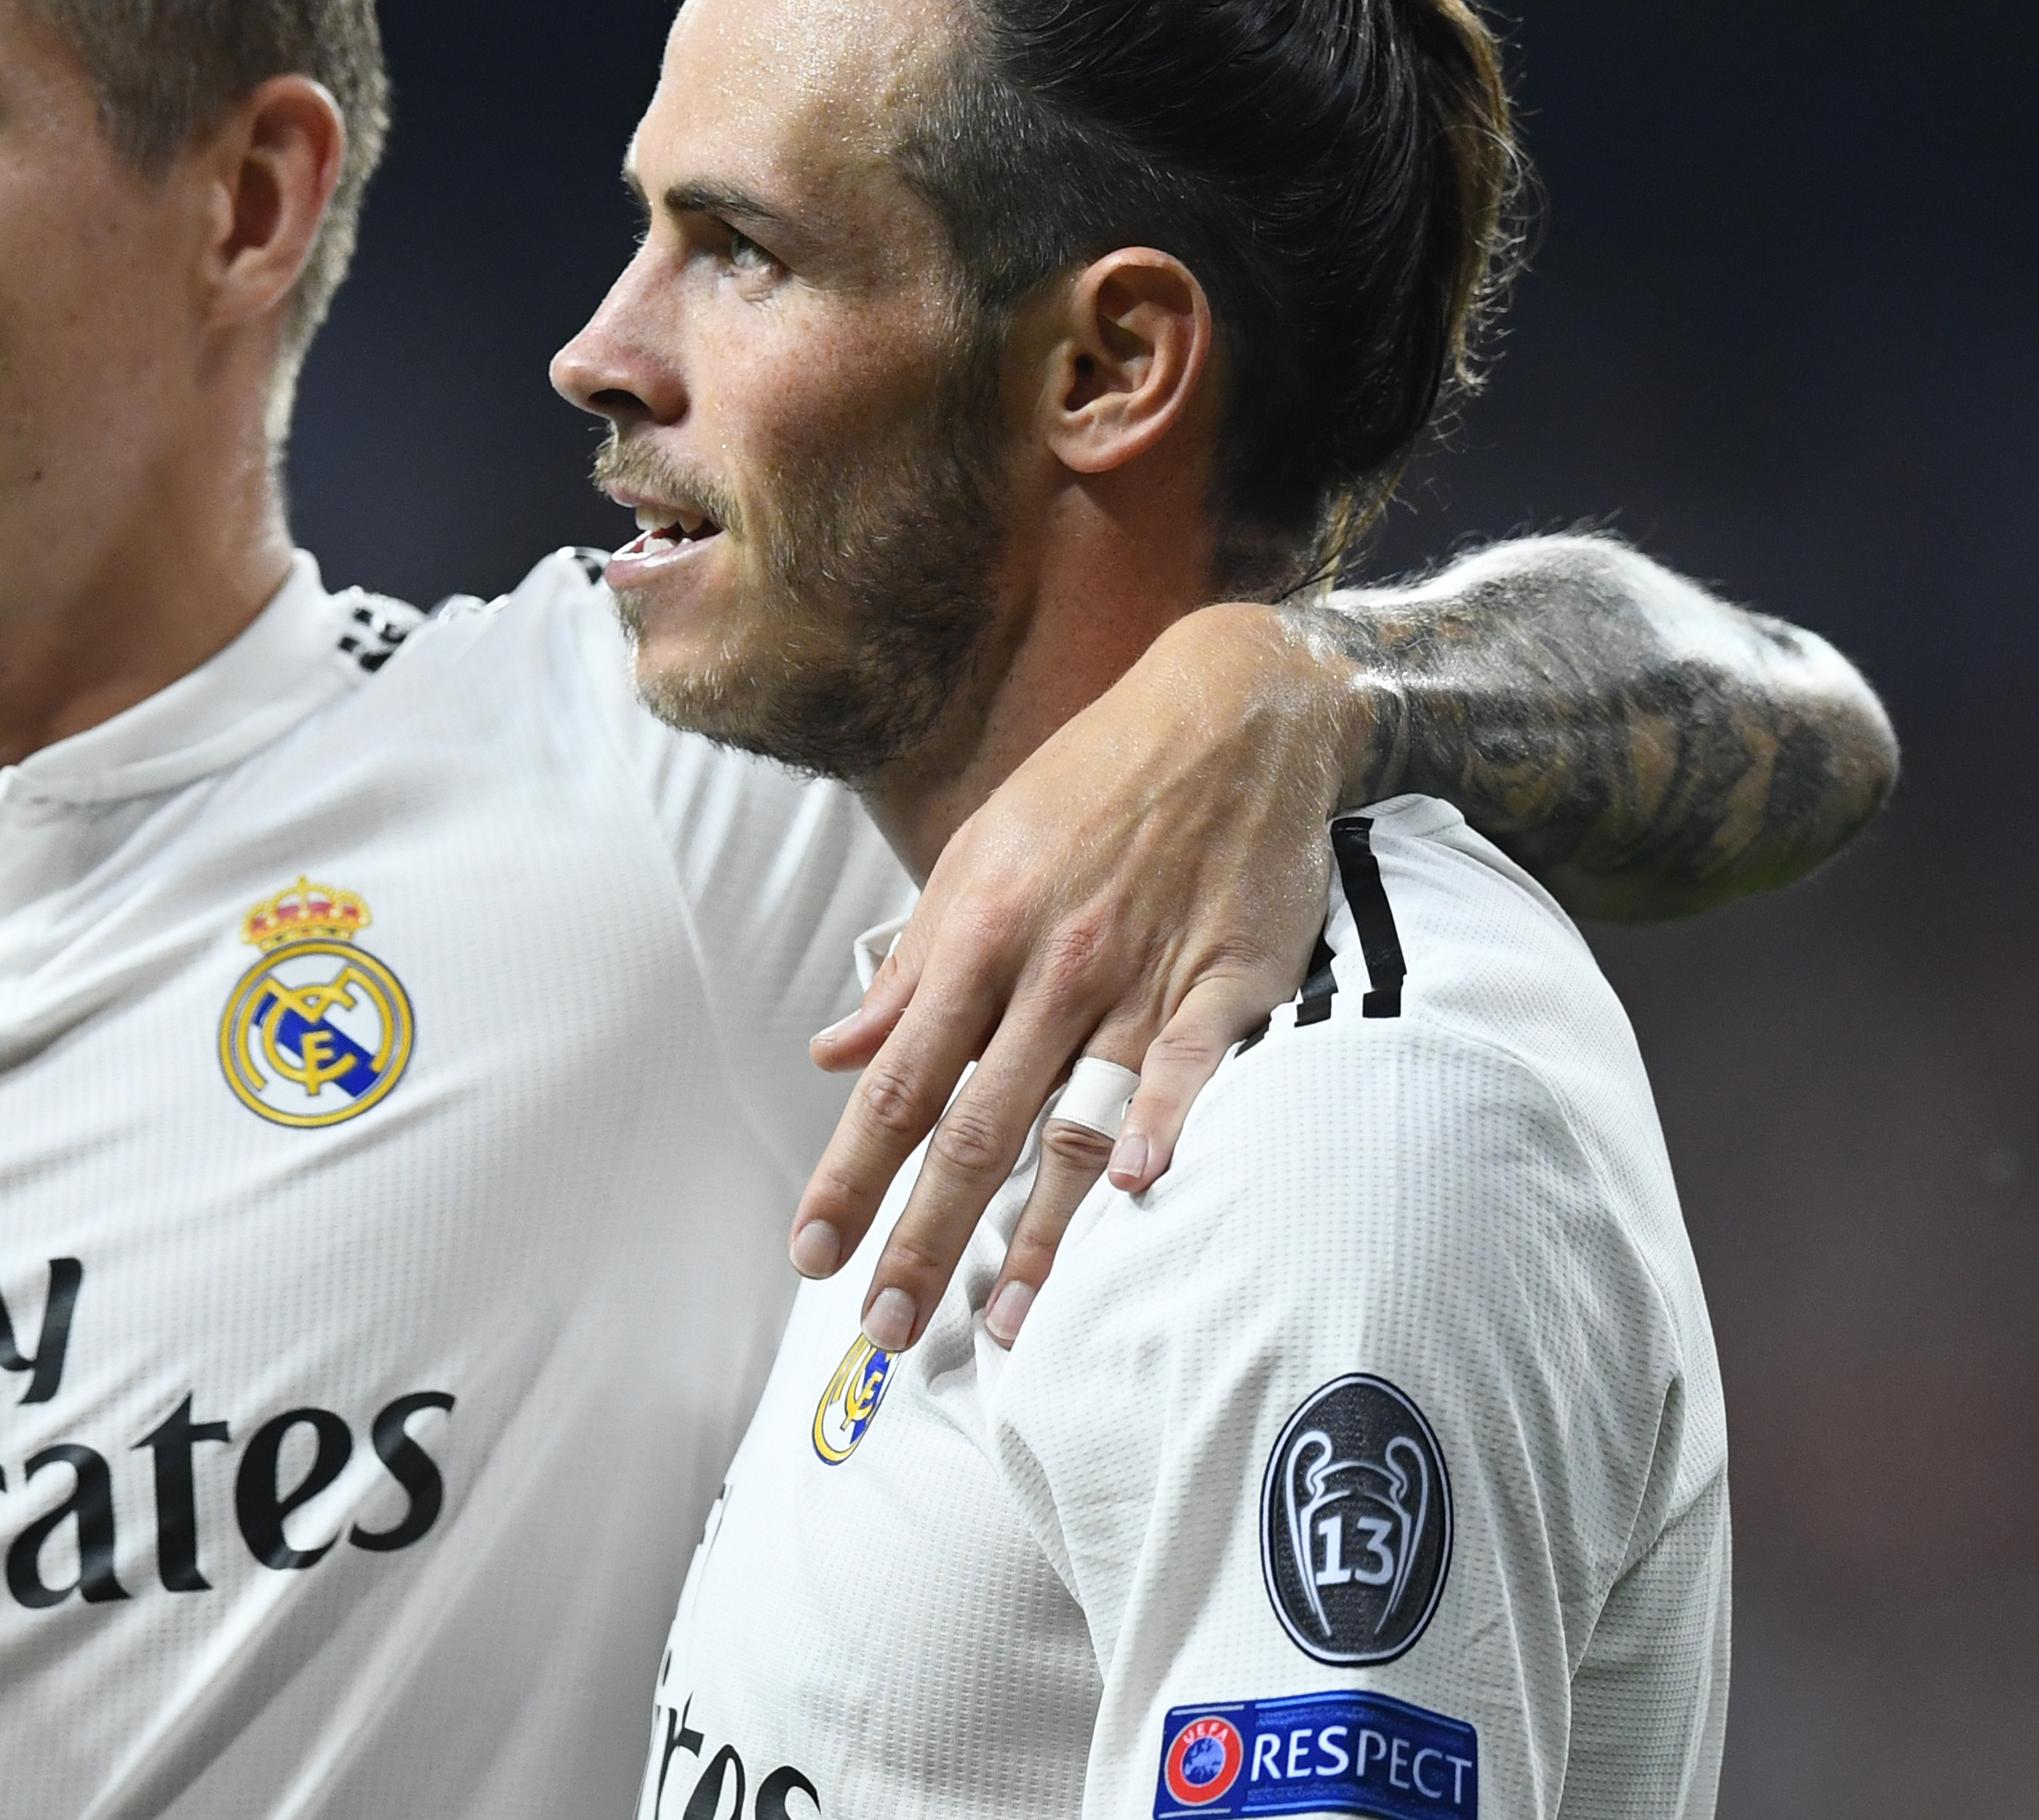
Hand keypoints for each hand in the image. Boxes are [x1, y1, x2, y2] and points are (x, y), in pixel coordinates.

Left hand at [793, 604, 1355, 1350]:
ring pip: (1073, 1119)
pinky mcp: (1227, 976)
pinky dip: (1159, 1124)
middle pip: (972, 1127)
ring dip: (1037, 1232)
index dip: (848, 1177)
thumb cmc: (1089, 790)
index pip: (895, 1086)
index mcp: (974, 937)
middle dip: (922, 1236)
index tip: (811, 1255)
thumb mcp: (975, 861)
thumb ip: (910, 970)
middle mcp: (1047, 967)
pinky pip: (1187, 1064)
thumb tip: (835, 1052)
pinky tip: (1133, 1193)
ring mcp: (1139, 975)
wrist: (1227, 709)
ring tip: (1003, 1324)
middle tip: (884, 1330)